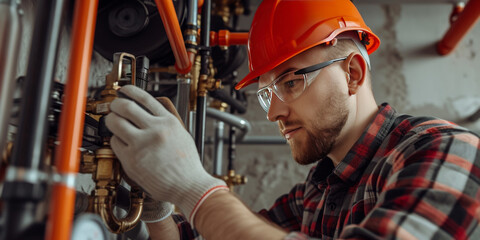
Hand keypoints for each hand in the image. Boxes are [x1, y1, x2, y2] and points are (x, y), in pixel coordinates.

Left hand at [105, 85, 227, 223]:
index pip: (144, 98)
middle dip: (115, 104)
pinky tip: (121, 142)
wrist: (188, 185)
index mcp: (169, 121)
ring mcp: (142, 144)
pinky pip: (115, 143)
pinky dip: (115, 140)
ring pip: (115, 123)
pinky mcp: (132, 160)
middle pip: (125, 107)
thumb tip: (148, 111)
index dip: (130, 90)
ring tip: (112, 122)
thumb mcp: (182, 134)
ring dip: (110, 120)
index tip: (123, 90)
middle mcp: (155, 130)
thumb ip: (165, 121)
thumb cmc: (186, 165)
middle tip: (113, 107)